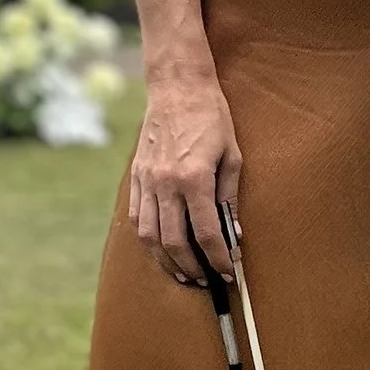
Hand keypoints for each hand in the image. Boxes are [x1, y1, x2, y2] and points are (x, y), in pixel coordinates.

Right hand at [128, 67, 241, 284]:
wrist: (177, 88)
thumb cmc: (212, 118)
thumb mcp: (232, 155)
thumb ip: (229, 196)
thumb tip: (233, 232)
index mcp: (194, 178)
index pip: (206, 233)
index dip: (218, 258)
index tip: (227, 272)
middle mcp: (166, 184)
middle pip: (174, 242)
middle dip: (192, 268)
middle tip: (206, 281)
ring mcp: (147, 182)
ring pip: (150, 236)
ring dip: (167, 261)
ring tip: (183, 274)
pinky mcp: (136, 178)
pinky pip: (137, 219)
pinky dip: (149, 241)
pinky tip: (162, 249)